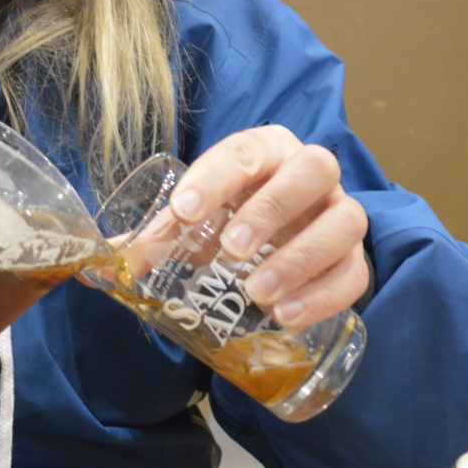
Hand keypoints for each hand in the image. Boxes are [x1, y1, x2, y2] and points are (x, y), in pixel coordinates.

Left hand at [172, 126, 368, 329]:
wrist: (279, 237)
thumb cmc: (234, 217)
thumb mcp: (198, 217)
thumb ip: (159, 236)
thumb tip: (114, 263)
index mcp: (268, 150)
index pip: (245, 150)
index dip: (214, 178)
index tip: (182, 212)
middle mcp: (312, 173)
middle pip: (313, 169)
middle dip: (271, 209)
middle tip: (232, 250)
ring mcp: (340, 214)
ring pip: (344, 221)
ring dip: (300, 259)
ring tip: (257, 293)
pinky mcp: (354, 258)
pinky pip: (354, 274)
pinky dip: (322, 297)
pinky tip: (285, 317)